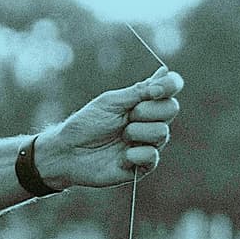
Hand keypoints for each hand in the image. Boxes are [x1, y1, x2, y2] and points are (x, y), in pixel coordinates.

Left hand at [31, 70, 183, 190]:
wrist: (68, 151)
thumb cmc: (87, 123)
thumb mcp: (111, 101)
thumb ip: (139, 91)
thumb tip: (165, 72)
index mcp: (144, 102)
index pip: (171, 88)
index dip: (170, 86)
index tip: (153, 90)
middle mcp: (150, 121)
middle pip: (171, 109)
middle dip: (148, 110)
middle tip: (127, 116)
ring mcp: (148, 143)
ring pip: (162, 132)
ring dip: (137, 132)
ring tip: (121, 136)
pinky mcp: (143, 166)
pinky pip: (152, 156)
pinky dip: (135, 154)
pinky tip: (121, 156)